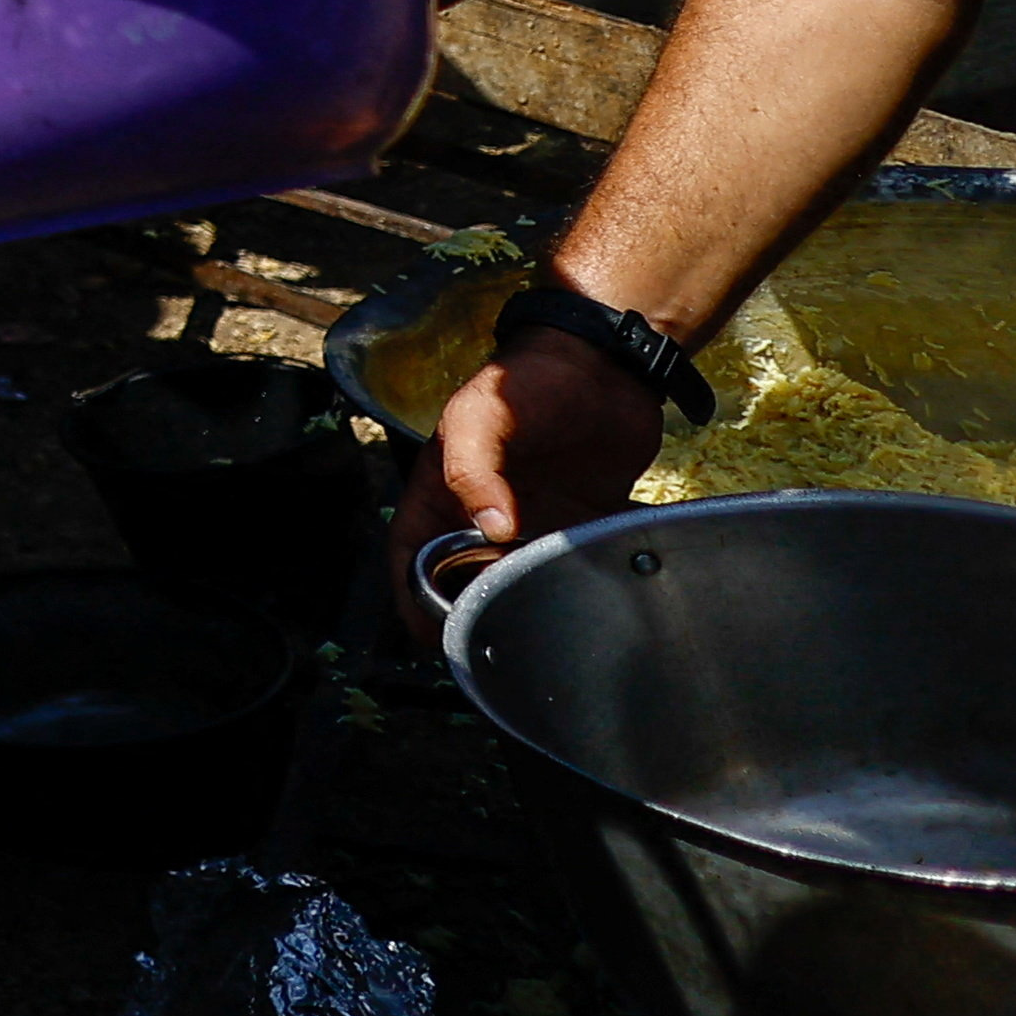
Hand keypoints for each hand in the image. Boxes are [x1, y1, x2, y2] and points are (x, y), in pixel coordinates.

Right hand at [391, 326, 668, 621]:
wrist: (603, 364)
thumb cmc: (525, 381)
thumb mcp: (480, 418)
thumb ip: (474, 471)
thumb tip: (490, 531)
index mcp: (443, 492)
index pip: (412, 554)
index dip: (411, 598)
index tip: (429, 637)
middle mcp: (483, 515)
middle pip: (464, 578)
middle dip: (471, 614)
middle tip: (492, 651)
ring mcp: (533, 521)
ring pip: (520, 580)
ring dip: (527, 606)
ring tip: (541, 641)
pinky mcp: (580, 523)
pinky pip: (571, 566)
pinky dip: (576, 588)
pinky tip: (588, 611)